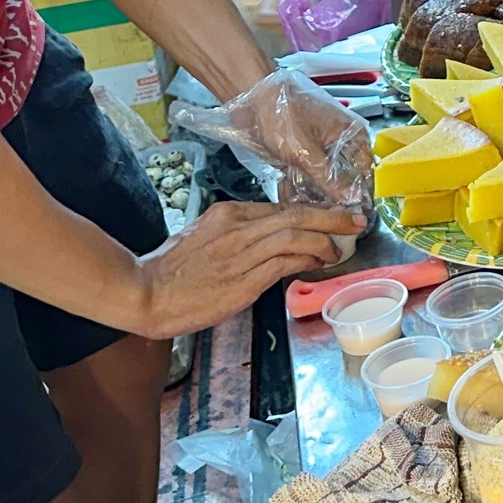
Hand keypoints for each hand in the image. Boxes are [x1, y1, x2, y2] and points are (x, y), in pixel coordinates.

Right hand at [131, 200, 358, 337]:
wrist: (146, 293)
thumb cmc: (173, 270)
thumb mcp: (206, 237)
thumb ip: (239, 235)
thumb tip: (272, 239)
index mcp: (229, 214)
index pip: (281, 208)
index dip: (312, 212)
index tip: (332, 216)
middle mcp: (237, 228)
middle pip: (295, 214)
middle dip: (332, 216)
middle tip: (356, 219)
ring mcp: (240, 254)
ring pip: (294, 235)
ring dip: (323, 239)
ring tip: (338, 247)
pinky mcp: (242, 280)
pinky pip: (283, 262)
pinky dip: (305, 258)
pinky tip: (318, 261)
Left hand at [232, 70, 374, 214]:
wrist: (249, 97)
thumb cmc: (281, 111)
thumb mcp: (305, 150)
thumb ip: (328, 178)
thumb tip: (350, 200)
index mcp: (351, 135)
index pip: (364, 173)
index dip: (358, 196)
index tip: (350, 218)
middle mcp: (339, 144)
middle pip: (343, 181)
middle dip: (332, 201)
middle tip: (322, 219)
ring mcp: (319, 151)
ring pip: (322, 183)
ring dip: (313, 198)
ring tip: (304, 215)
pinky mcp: (301, 157)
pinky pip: (305, 179)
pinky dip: (297, 190)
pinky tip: (290, 202)